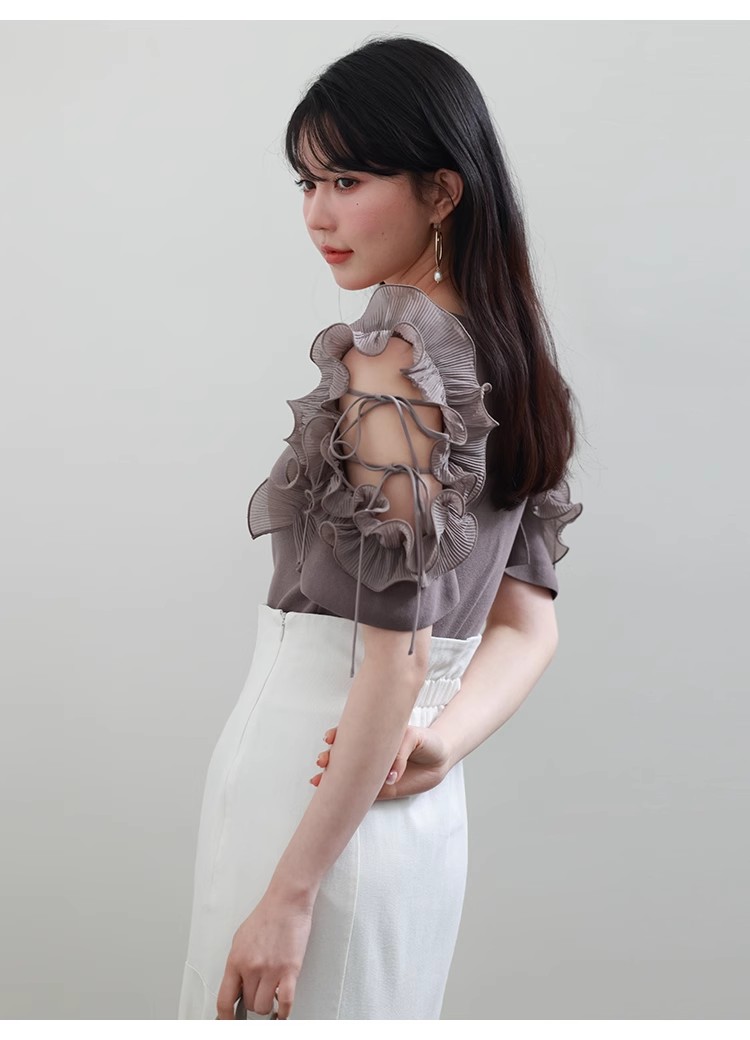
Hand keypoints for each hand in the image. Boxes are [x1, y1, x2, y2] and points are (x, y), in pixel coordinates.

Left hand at [215, 888, 313, 1019]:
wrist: (286, 902)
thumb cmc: (266, 916)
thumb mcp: (240, 940)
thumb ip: (237, 965)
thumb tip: (236, 986)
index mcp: (236, 960)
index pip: (224, 1000)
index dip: (225, 1017)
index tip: (229, 1022)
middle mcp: (251, 967)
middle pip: (248, 1004)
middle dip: (252, 1002)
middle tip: (258, 994)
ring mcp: (271, 970)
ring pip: (264, 1006)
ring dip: (267, 1005)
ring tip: (270, 995)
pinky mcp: (290, 970)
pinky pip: (285, 1002)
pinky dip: (284, 1011)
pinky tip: (282, 1010)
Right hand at [309, 723, 452, 799]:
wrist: (441, 759)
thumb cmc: (427, 742)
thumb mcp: (414, 738)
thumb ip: (400, 753)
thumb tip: (390, 776)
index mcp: (376, 736)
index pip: (352, 734)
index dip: (338, 735)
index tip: (331, 738)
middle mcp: (371, 754)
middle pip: (343, 755)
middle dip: (329, 757)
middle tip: (324, 760)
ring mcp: (374, 772)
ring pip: (347, 775)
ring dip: (330, 777)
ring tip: (320, 779)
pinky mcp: (381, 790)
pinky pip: (361, 795)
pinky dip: (346, 797)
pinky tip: (331, 796)